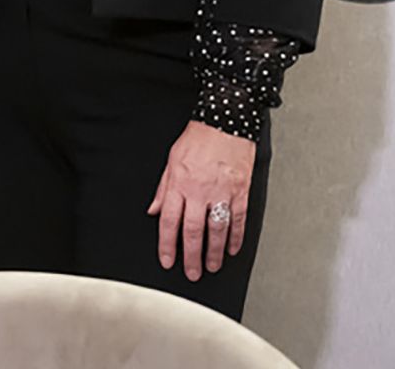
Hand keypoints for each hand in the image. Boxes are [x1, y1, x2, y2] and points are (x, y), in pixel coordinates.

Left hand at [147, 120, 255, 280]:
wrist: (226, 121)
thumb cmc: (198, 138)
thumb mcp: (172, 160)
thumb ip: (163, 189)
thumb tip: (154, 210)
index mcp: (179, 184)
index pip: (169, 222)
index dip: (167, 245)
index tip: (168, 260)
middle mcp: (199, 191)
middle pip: (193, 231)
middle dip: (191, 256)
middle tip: (192, 273)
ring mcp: (222, 192)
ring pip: (217, 230)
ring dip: (215, 252)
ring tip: (213, 266)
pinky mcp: (240, 191)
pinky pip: (238, 220)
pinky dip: (236, 237)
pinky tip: (232, 249)